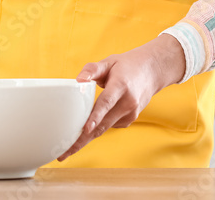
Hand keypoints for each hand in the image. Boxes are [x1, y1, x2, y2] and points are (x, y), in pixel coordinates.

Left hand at [58, 35, 185, 159]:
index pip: (106, 103)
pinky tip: (84, 131)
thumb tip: (78, 81)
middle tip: (63, 153)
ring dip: (86, 139)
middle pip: (102, 124)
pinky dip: (96, 130)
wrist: (151, 72)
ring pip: (104, 129)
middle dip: (82, 140)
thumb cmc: (126, 66)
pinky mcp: (129, 120)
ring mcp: (130, 113)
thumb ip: (92, 69)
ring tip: (66, 151)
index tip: (85, 129)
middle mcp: (128, 102)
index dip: (95, 117)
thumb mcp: (109, 61)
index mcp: (121, 86)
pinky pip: (108, 126)